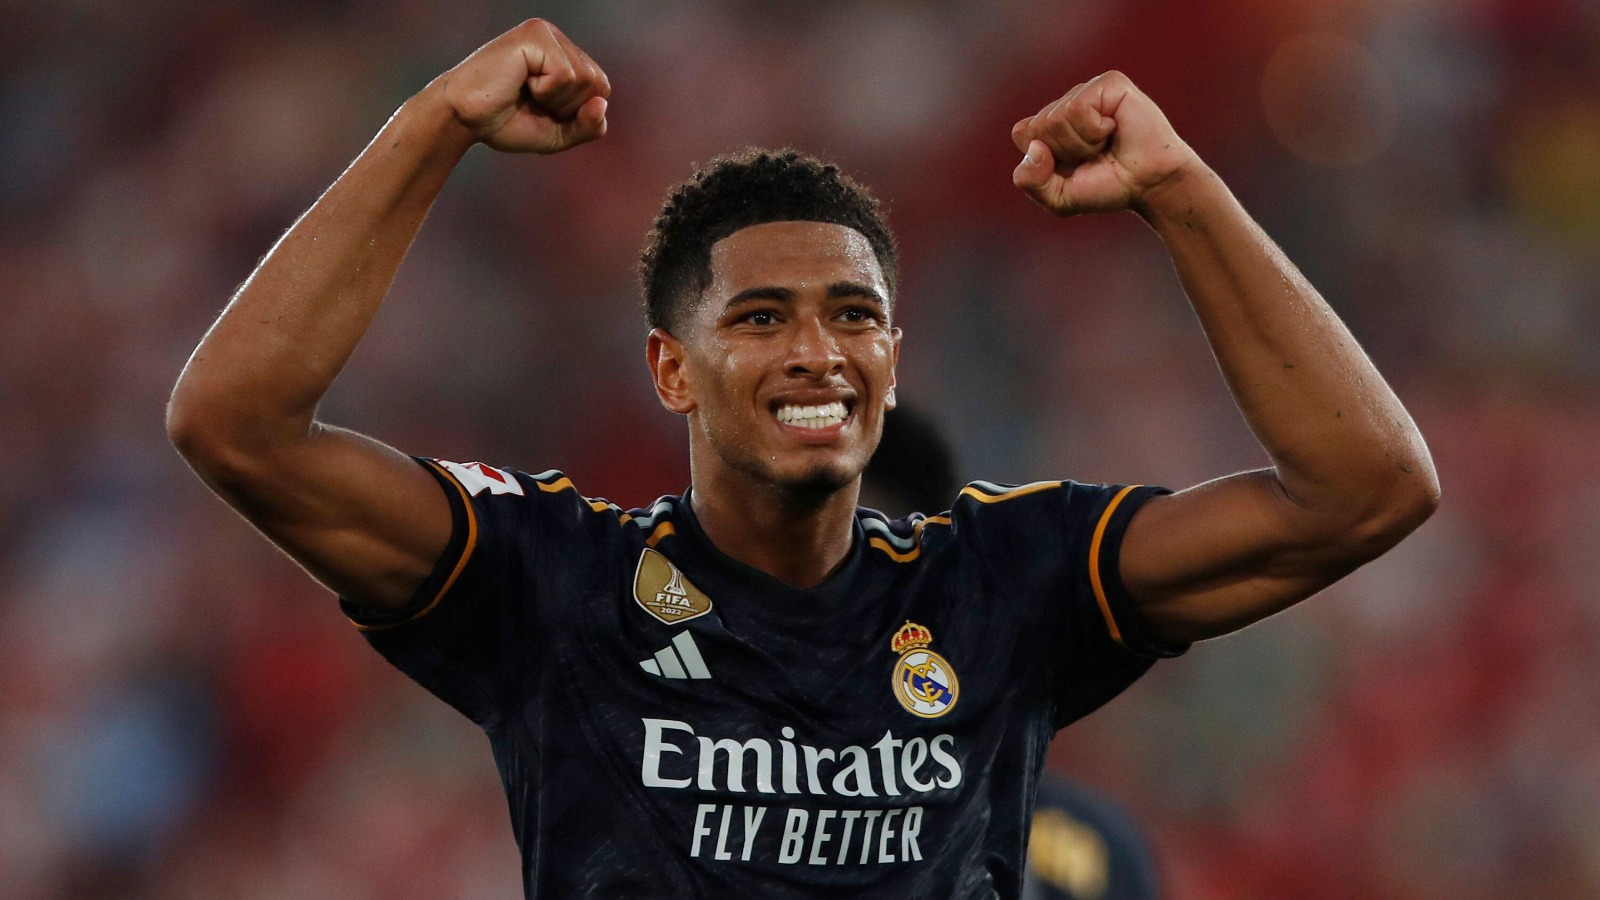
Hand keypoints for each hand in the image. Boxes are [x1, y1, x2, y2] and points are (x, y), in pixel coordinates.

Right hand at [439, 19, 609, 153]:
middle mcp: (556, 39)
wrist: (463, 119)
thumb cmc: (504, 123)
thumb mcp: (557, 134)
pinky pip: (565, 75)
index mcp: (564, 56)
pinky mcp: (534, 36)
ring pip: (584, 79)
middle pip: (597, 84)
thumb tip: (602, 105)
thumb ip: (587, 126)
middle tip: (532, 102)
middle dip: (568, 107)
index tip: (543, 110)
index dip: (577, 113)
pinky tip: (520, 82)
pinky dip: (545, 91)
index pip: (601, 89)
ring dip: (555, 100)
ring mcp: (545, 33)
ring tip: (525, 91)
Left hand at [1011, 71, 1200, 216]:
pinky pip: (1076, 109)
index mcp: (1051, 124)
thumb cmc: (1108, 186)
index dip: (1045, 160)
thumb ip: (1030, 182)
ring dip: (1082, 144)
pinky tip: (1113, 129)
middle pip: (1038, 127)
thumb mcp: (1058, 197)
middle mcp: (1067, 103)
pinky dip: (1094, 130)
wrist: (1150, 184)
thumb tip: (1035, 148)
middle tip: (1095, 156)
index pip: (1023, 134)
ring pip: (1055, 119)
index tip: (1074, 166)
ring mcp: (1087, 90)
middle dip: (1066, 154)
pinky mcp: (1108, 83)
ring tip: (1106, 144)